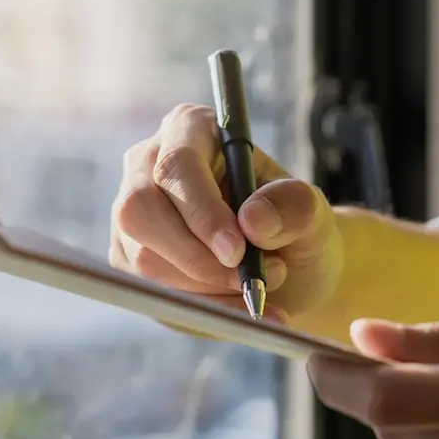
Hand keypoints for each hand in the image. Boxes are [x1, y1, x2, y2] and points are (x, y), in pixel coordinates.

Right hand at [110, 104, 342, 318]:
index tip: (237, 252)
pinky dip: (198, 308)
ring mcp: (132, 212)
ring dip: (204, 287)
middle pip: (140, 210)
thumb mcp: (310, 212)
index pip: (177, 165)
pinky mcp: (127, 257)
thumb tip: (253, 218)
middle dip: (196, 258)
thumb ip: (294, 206)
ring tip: (257, 287)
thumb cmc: (293, 226)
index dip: (202, 211)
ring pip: (143, 258)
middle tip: (247, 282)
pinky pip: (150, 290)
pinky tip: (236, 307)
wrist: (286, 266)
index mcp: (191, 130)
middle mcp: (148, 165)